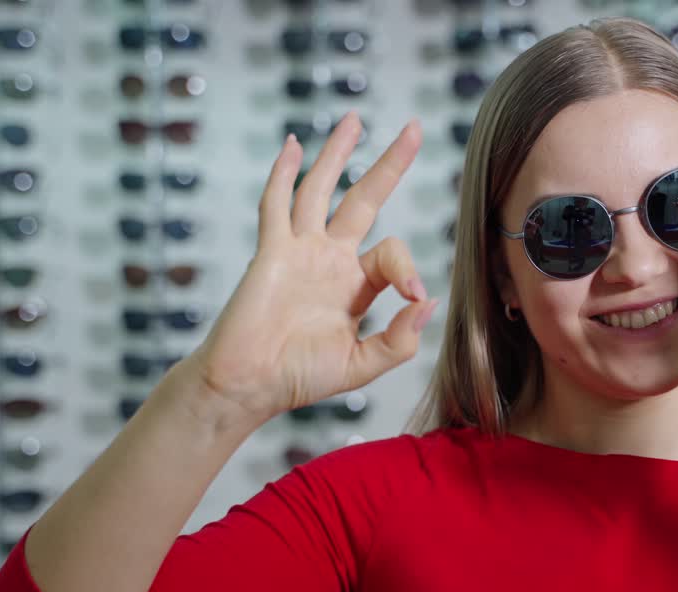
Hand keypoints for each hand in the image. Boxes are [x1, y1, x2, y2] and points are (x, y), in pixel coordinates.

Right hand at [188, 111, 436, 418]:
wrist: (250, 384)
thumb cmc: (300, 377)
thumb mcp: (361, 365)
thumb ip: (398, 341)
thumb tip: (428, 301)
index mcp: (356, 285)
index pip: (392, 254)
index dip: (409, 267)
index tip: (413, 295)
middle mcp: (330, 260)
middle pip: (364, 199)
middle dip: (389, 165)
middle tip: (414, 129)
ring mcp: (299, 251)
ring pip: (321, 190)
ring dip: (337, 154)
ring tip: (354, 120)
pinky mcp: (270, 252)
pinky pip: (277, 205)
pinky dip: (284, 174)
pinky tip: (294, 146)